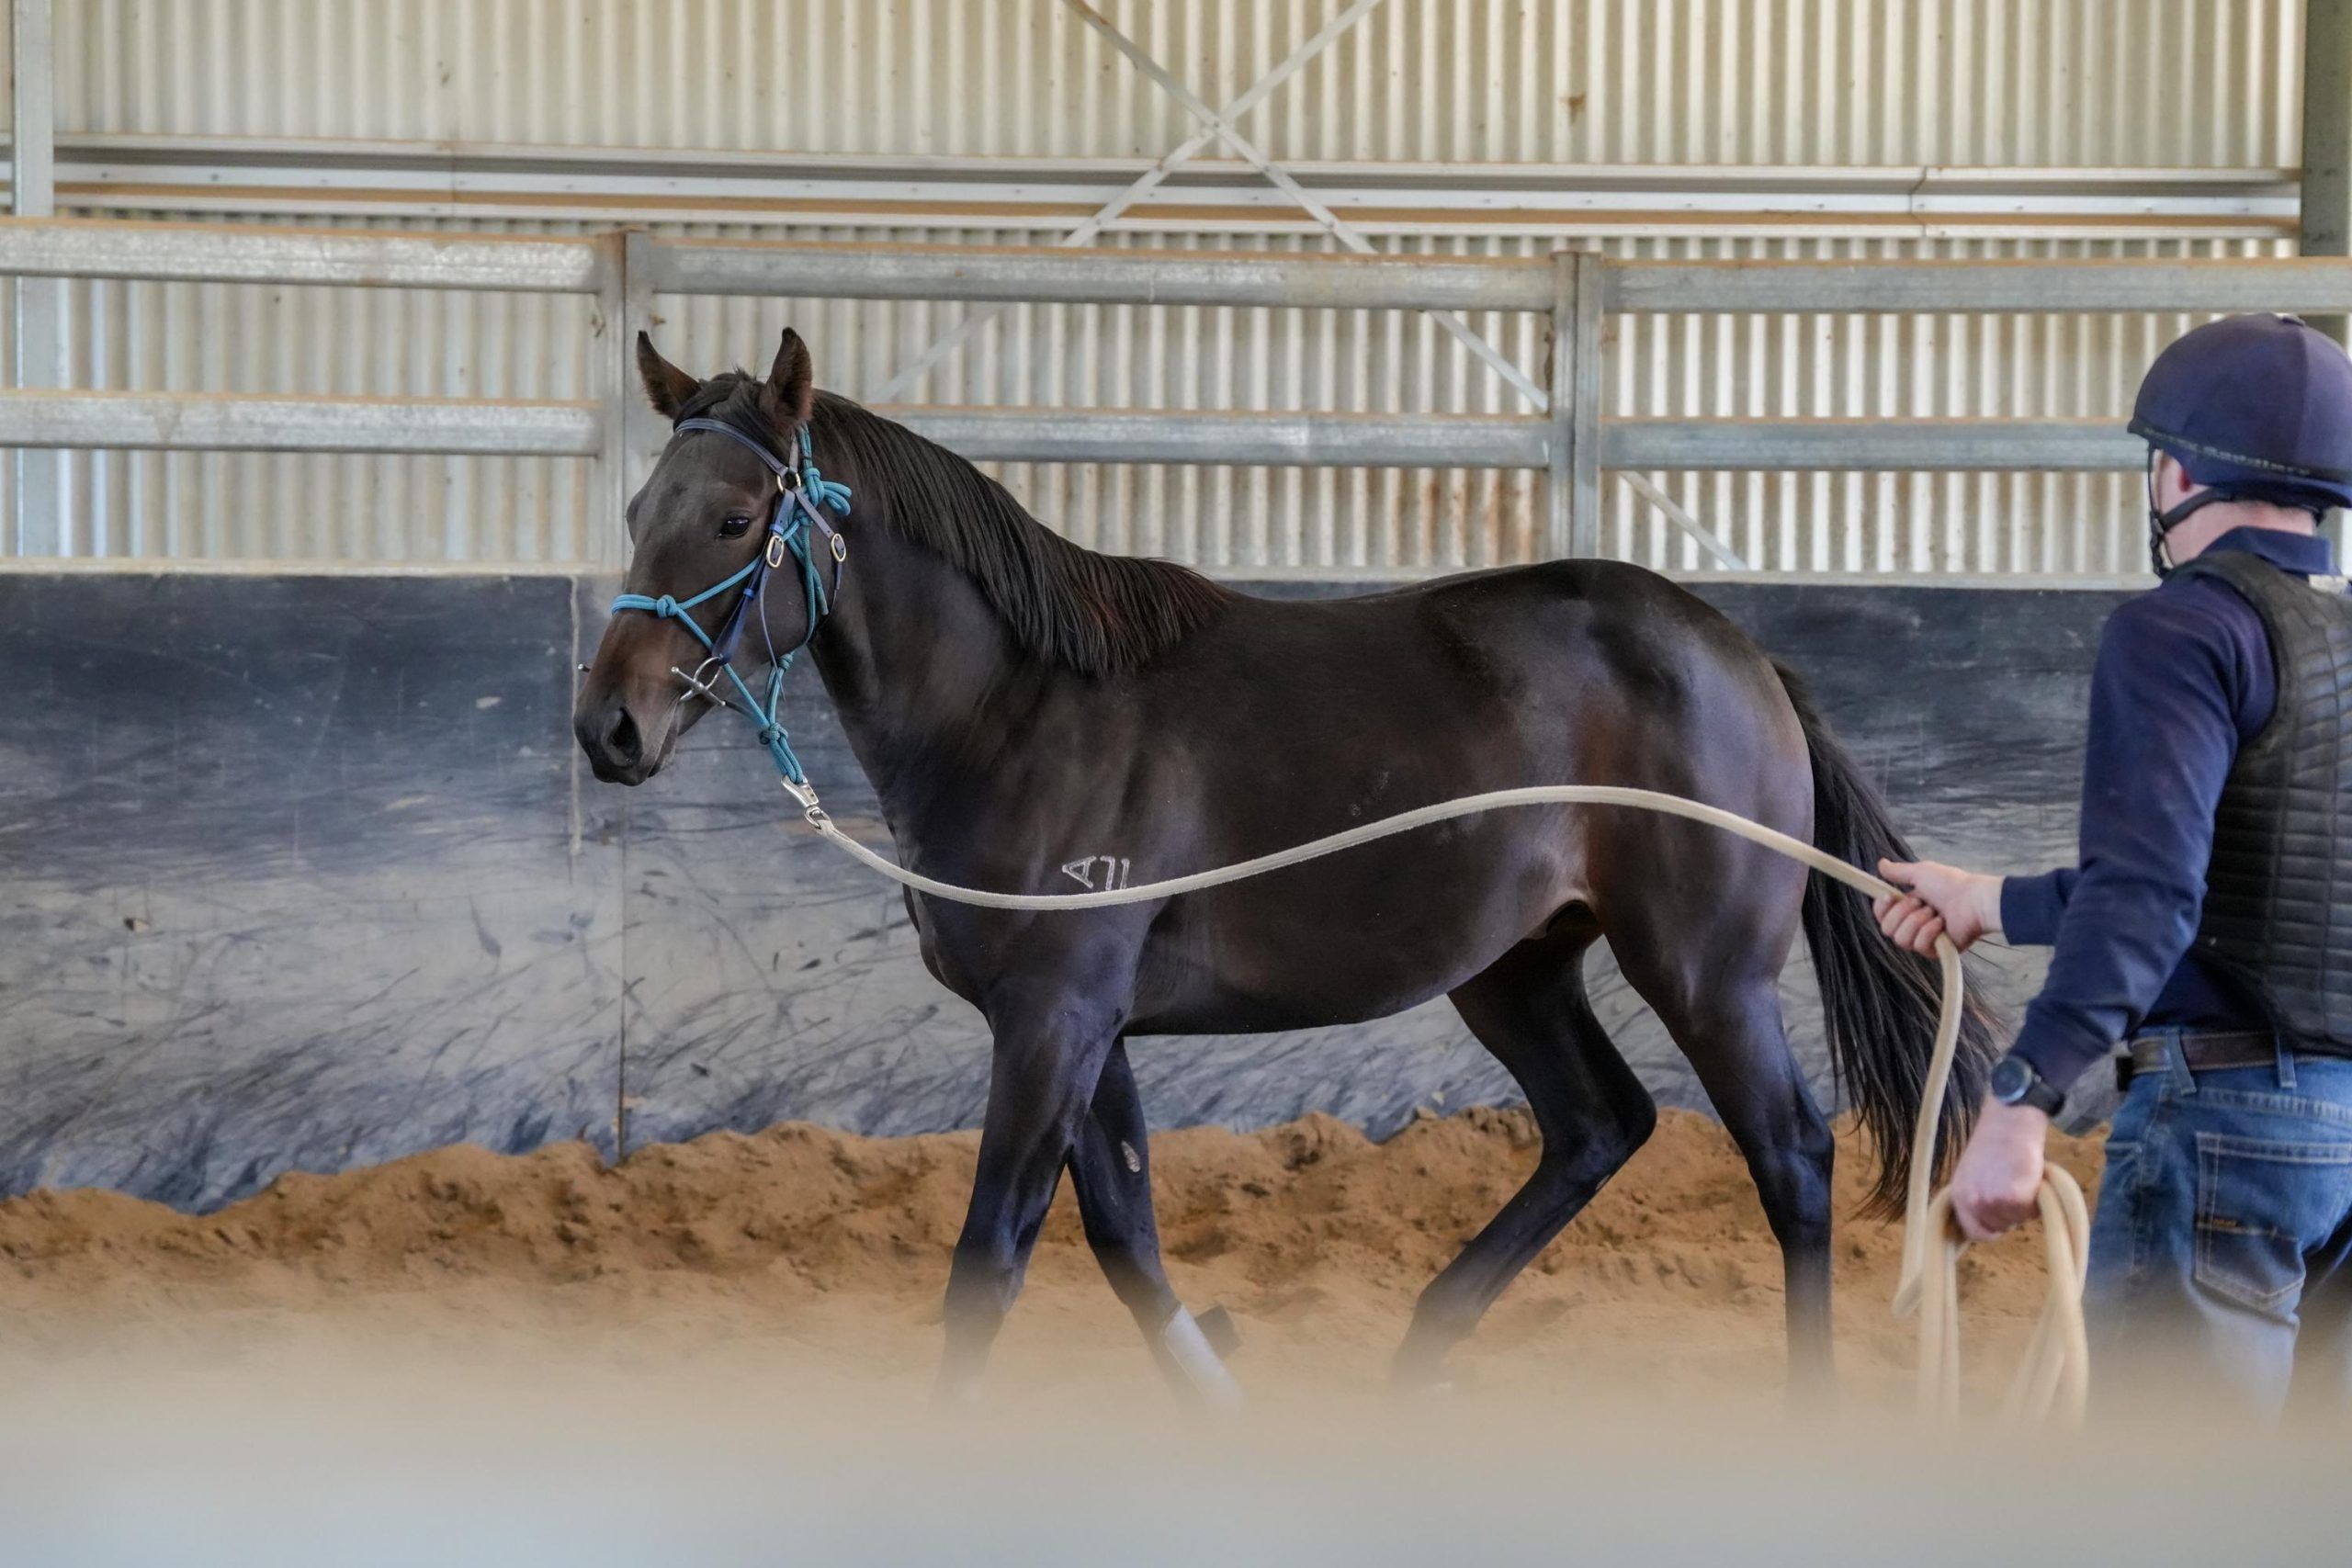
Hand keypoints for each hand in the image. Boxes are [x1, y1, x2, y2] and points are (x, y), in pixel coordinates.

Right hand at [1874, 858, 2001, 955]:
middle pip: (1887, 929)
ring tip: (1935, 913)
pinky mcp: (1936, 951)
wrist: (1975, 901)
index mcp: (1909, 906)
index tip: (1889, 896)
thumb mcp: (1921, 872)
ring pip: (1901, 939)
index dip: (1881, 908)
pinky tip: (1942, 924)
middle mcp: (1914, 924)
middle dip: (1902, 914)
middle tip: (1921, 903)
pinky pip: (1919, 946)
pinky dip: (1929, 931)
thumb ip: (1899, 872)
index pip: (1882, 915)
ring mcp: (1924, 938)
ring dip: (1916, 922)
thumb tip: (1881, 864)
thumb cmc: (1952, 885)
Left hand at [1947, 1097, 2048, 1242]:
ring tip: (2021, 1180)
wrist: (2009, 1122)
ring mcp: (1994, 1201)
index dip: (1991, 1228)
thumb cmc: (1994, 1145)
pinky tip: (2030, 1178)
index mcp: (1959, 1196)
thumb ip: (1976, 1197)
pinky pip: (2032, 1211)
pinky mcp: (2016, 1197)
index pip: (1973, 1233)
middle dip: (2010, 1215)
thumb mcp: (1972, 1174)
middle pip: (1999, 1228)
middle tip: (2015, 1191)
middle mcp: (1973, 1202)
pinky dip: (2036, 1200)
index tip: (2001, 1219)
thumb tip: (1987, 1220)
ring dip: (2024, 1206)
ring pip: (2018, 1220)